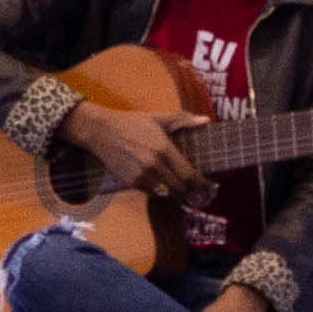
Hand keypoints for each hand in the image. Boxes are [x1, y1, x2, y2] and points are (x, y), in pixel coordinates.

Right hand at [65, 101, 199, 201]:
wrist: (101, 131)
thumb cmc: (132, 123)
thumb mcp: (159, 118)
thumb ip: (184, 120)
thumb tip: (206, 120)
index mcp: (164, 149)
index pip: (189, 174)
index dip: (202, 184)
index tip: (211, 187)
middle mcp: (154, 165)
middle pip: (180, 188)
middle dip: (191, 191)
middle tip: (199, 191)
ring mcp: (141, 176)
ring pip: (167, 193)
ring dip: (175, 192)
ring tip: (182, 189)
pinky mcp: (131, 182)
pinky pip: (152, 192)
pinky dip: (159, 190)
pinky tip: (163, 184)